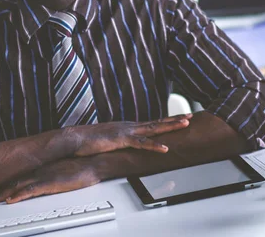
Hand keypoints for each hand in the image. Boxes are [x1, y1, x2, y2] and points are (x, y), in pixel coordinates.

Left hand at [0, 157, 98, 204]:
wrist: (92, 162)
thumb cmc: (78, 167)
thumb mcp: (57, 172)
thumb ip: (45, 176)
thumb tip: (36, 183)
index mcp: (38, 168)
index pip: (14, 177)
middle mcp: (37, 170)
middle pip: (11, 181)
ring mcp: (43, 175)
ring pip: (17, 185)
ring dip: (1, 193)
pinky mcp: (51, 182)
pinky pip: (32, 189)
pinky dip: (20, 195)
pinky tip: (11, 200)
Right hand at [69, 113, 192, 156]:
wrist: (74, 138)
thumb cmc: (88, 141)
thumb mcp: (108, 140)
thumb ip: (119, 141)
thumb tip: (124, 145)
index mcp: (127, 127)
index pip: (151, 122)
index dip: (167, 120)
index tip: (180, 117)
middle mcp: (129, 126)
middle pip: (157, 121)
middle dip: (174, 119)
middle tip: (190, 116)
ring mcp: (126, 131)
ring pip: (153, 128)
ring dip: (170, 126)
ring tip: (185, 124)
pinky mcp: (121, 140)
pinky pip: (141, 144)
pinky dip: (154, 146)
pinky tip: (165, 149)